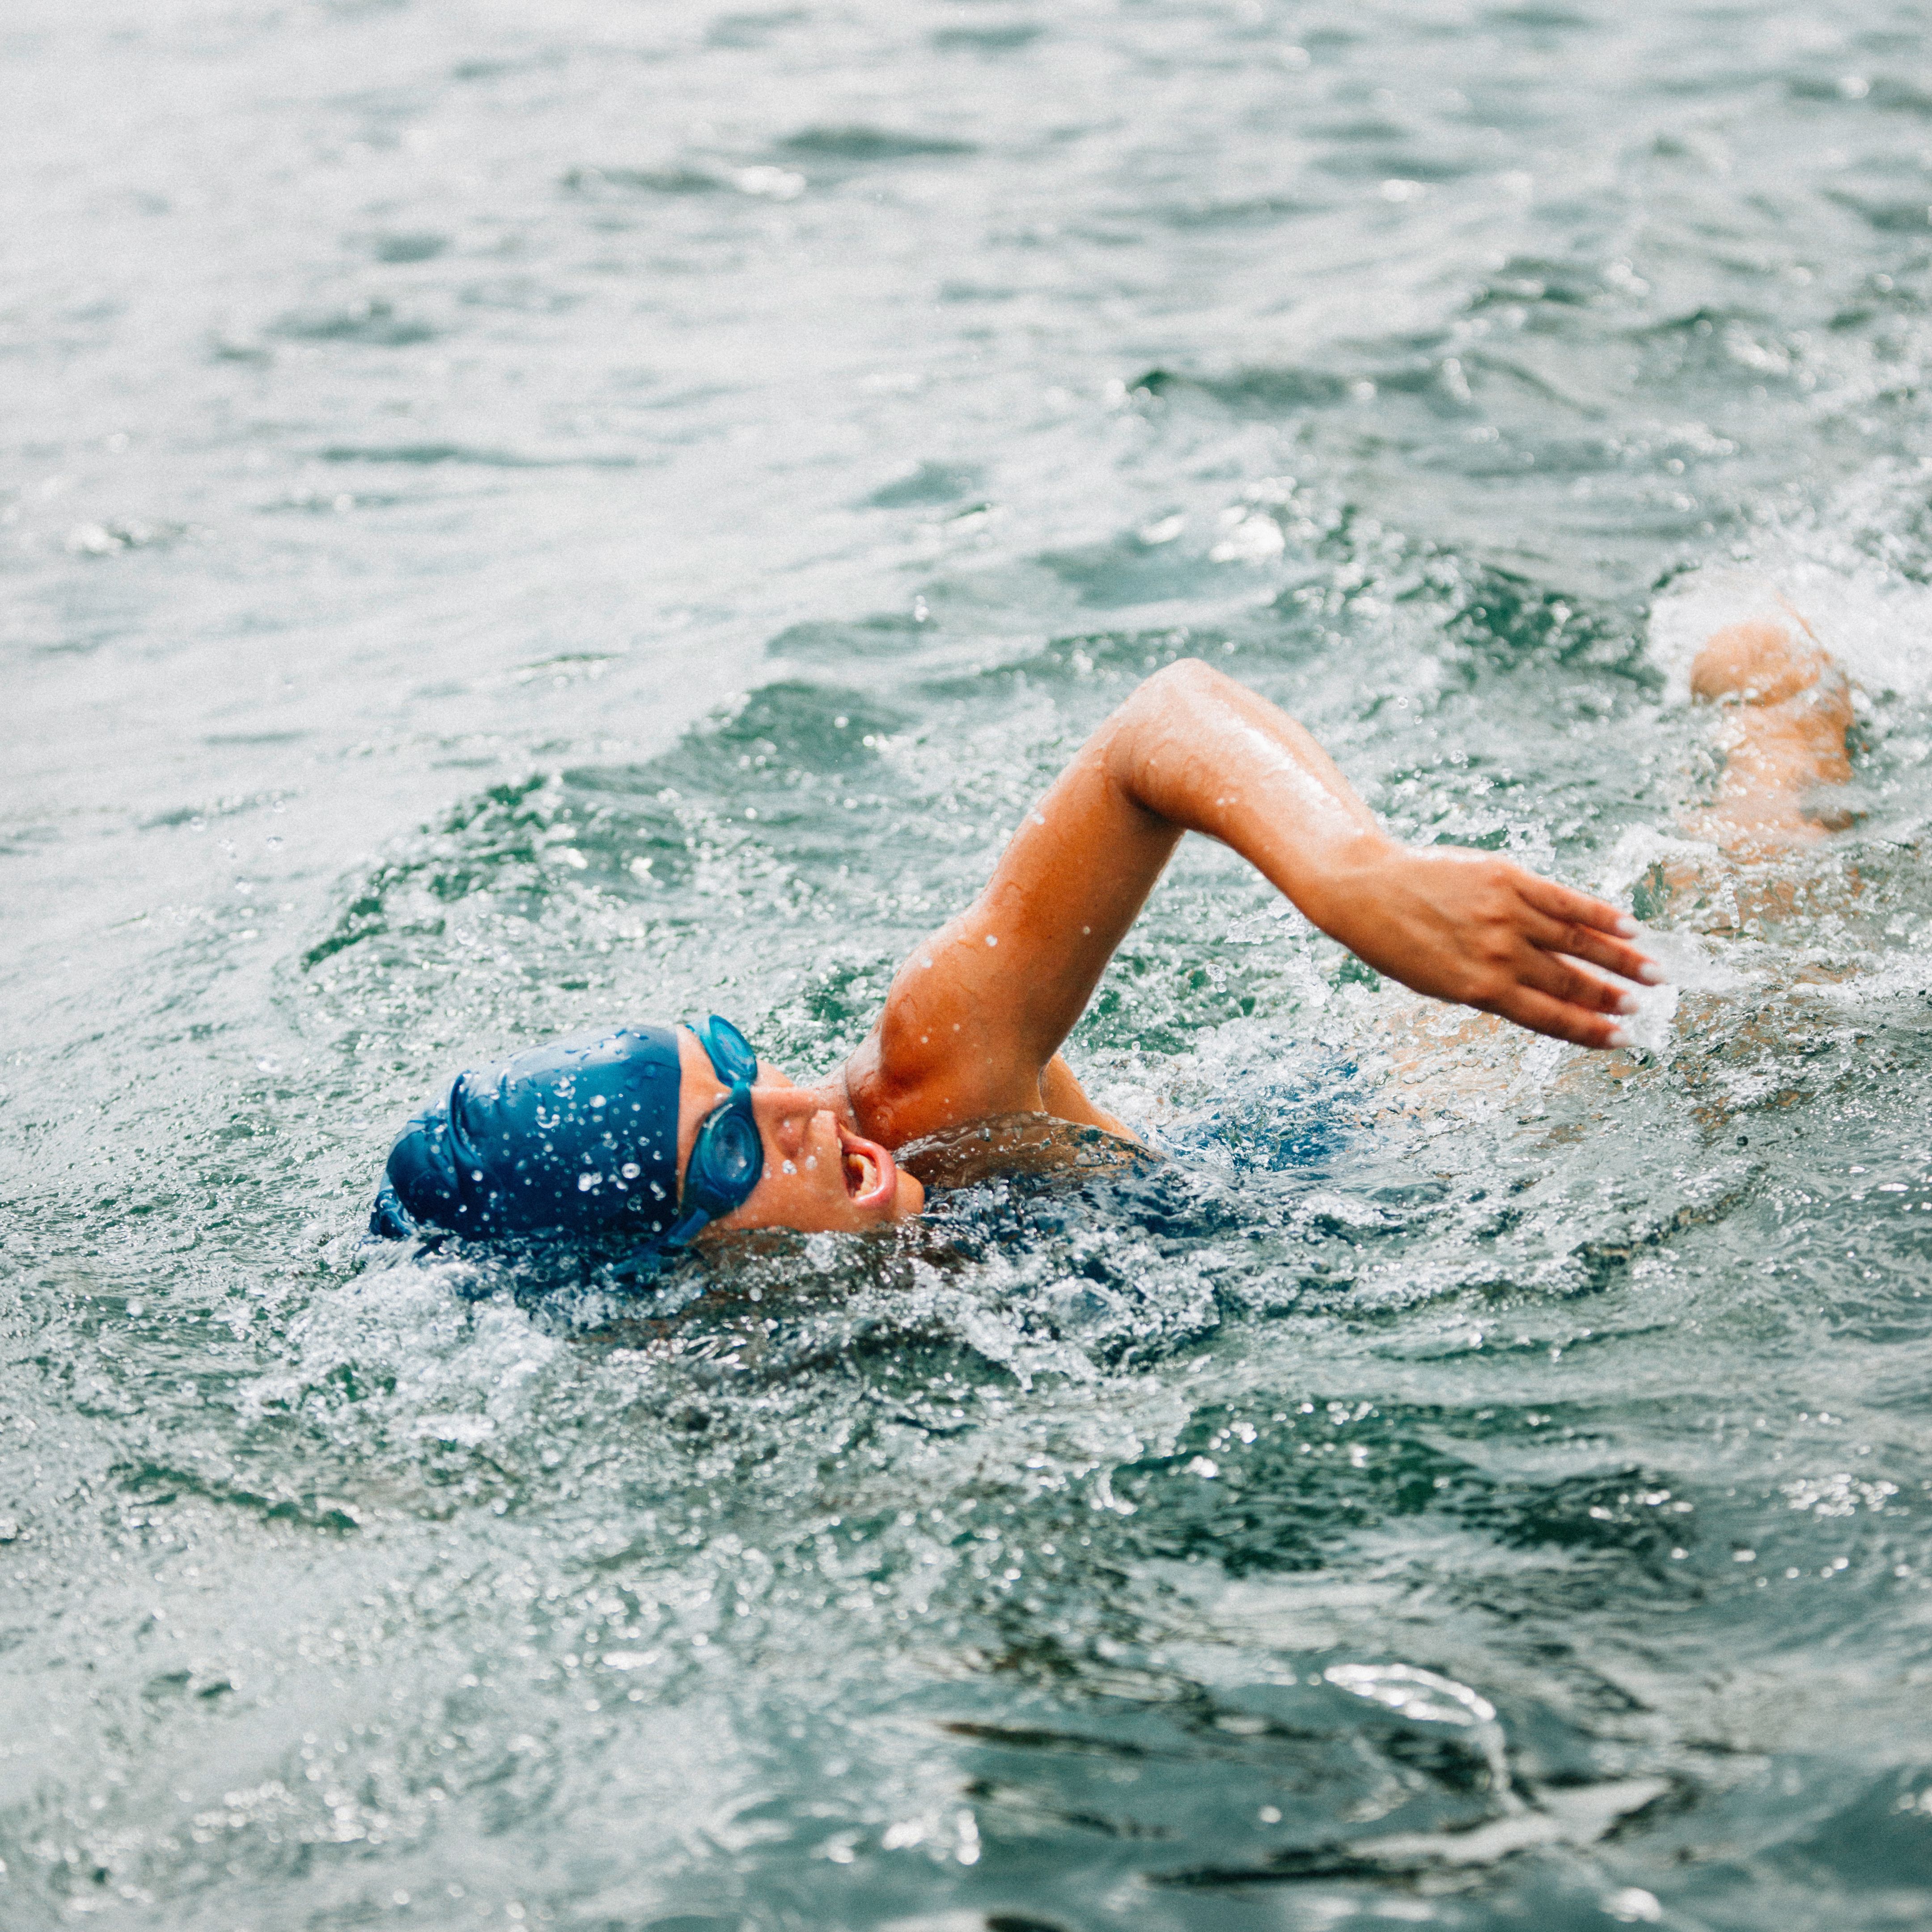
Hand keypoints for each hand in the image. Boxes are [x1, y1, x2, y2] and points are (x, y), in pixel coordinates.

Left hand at [1313, 842, 1662, 1048]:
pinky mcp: (1507, 878)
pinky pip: (1563, 899)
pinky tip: (1629, 926)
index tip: (1624, 1040)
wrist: (1367, 891)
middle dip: (1611, 998)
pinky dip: (1599, 914)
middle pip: (1569, 981)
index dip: (1591, 1030)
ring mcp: (1504, 914)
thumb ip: (1493, 988)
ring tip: (1654, 973)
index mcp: (1479, 989)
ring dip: (1621, 959)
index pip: (1550, 1016)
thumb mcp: (1441, 983)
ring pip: (1576, 941)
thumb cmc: (1401, 945)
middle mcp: (1497, 954)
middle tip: (1643, 1008)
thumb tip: (1547, 997)